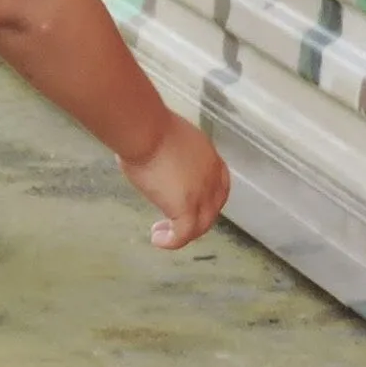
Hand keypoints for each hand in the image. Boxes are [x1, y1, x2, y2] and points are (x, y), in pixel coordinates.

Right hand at [119, 112, 230, 249]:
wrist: (145, 129)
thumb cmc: (147, 125)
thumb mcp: (166, 136)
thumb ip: (169, 152)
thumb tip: (152, 156)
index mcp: (208, 156)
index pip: (220, 183)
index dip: (209, 196)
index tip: (192, 201)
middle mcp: (211, 177)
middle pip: (213, 207)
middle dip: (196, 218)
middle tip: (174, 221)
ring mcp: (201, 194)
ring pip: (201, 224)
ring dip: (183, 232)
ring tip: (161, 232)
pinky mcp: (185, 209)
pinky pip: (183, 234)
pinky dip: (171, 241)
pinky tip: (158, 240)